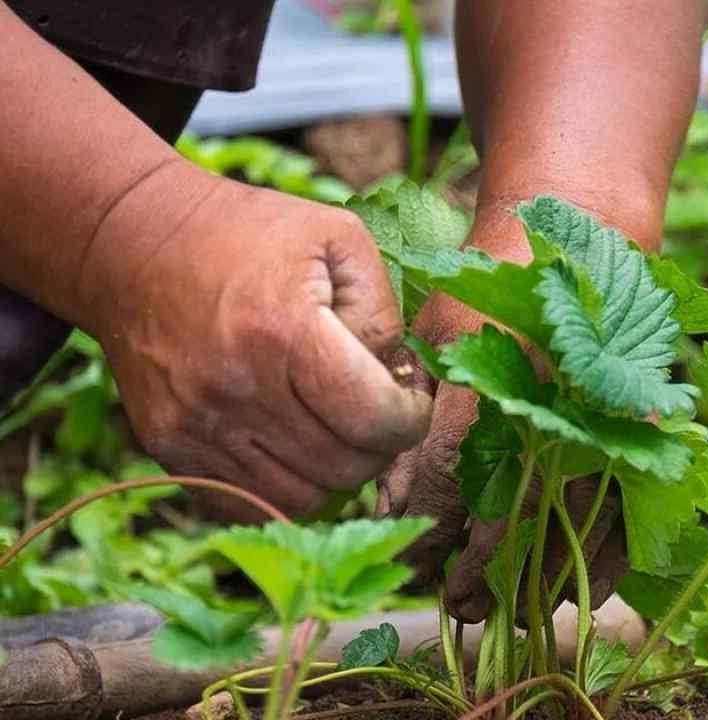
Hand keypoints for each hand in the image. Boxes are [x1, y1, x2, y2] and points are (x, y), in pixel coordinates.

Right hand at [79, 160, 432, 517]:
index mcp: (285, 332)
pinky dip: (285, 483)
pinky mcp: (169, 446)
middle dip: (380, 444)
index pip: (375, 419)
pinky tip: (293, 440)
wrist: (132, 242)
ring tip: (336, 425)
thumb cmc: (248, 233)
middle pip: (345, 466)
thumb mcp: (337, 238)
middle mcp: (237, 388)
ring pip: (304, 498)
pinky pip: (250, 500)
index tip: (411, 399)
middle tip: (378, 410)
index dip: (411, 418)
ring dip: (335, 471)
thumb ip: (383, 309)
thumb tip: (397, 378)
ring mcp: (197, 424)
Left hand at [377, 214, 628, 622]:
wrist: (588, 237)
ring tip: (501, 611)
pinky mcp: (645, 431)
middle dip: (476, 573)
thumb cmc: (498, 283)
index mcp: (490, 374)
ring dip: (534, 582)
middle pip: (510, 517)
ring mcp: (606, 420)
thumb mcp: (437, 332)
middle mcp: (550, 404)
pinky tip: (573, 593)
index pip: (446, 479)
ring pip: (570, 528)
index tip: (409, 556)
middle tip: (452, 604)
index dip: (423, 529)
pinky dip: (602, 564)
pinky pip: (629, 516)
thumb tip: (390, 501)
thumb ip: (414, 414)